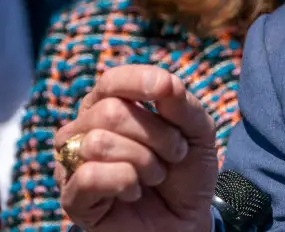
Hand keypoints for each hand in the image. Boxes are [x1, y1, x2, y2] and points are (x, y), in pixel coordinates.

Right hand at [54, 64, 218, 231]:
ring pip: (98, 142)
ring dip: (144, 161)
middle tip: (174, 154)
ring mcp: (73, 163)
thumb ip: (182, 104)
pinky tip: (134, 192)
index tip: (166, 90)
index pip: (112, 80)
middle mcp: (85, 129)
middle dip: (156, 134)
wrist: (186, 219)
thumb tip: (164, 82)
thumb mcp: (197, 131)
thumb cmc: (186, 170)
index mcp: (112, 104)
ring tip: (155, 174)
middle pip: (110, 112)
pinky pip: (89, 176)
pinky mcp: (72, 197)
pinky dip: (125, 183)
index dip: (139, 80)